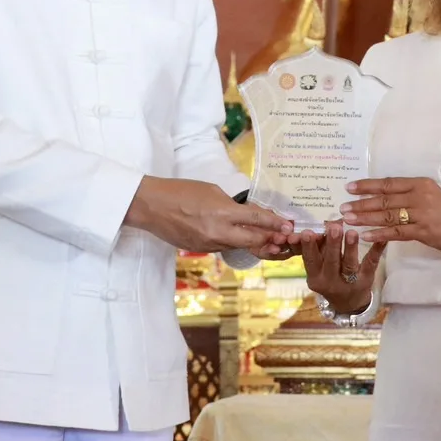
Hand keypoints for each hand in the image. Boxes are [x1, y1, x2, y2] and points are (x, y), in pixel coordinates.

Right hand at [126, 177, 292, 253]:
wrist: (151, 206)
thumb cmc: (181, 191)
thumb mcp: (212, 191)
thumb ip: (232, 204)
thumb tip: (248, 213)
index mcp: (222, 213)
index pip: (256, 219)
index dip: (275, 223)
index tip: (288, 225)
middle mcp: (218, 232)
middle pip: (253, 241)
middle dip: (270, 239)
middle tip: (283, 237)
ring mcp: (209, 244)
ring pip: (238, 246)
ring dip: (252, 242)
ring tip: (265, 237)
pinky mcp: (200, 249)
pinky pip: (223, 247)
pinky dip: (233, 241)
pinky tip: (237, 235)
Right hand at [300, 220, 384, 313]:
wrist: (348, 303)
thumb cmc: (330, 277)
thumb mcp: (319, 267)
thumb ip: (319, 247)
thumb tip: (324, 222)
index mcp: (315, 276)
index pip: (310, 260)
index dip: (308, 246)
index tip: (308, 231)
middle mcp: (330, 281)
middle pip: (331, 261)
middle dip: (332, 244)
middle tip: (334, 227)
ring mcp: (349, 282)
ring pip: (349, 264)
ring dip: (351, 247)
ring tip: (352, 232)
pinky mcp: (366, 280)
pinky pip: (370, 264)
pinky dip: (376, 250)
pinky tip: (380, 238)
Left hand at [340, 177, 440, 256]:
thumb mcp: (430, 194)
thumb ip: (409, 194)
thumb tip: (383, 197)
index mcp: (420, 184)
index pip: (388, 183)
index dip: (367, 185)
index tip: (350, 187)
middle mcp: (419, 196)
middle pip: (384, 200)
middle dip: (361, 204)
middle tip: (343, 207)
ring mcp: (421, 214)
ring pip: (387, 216)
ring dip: (365, 218)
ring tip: (348, 220)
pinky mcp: (423, 232)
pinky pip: (396, 233)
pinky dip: (379, 234)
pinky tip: (365, 235)